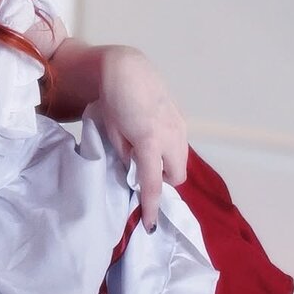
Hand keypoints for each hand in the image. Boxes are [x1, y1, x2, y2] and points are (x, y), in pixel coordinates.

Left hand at [99, 46, 188, 231]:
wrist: (126, 68)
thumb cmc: (112, 99)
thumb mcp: (112, 131)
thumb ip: (126, 154)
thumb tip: (135, 169)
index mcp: (150, 142)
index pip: (154, 183)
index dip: (152, 207)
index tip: (150, 225)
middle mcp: (171, 136)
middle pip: (177, 175)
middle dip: (163, 180)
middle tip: (143, 172)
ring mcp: (179, 126)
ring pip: (181, 160)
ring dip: (167, 164)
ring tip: (146, 153)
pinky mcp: (181, 118)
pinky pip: (179, 144)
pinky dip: (169, 149)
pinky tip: (152, 137)